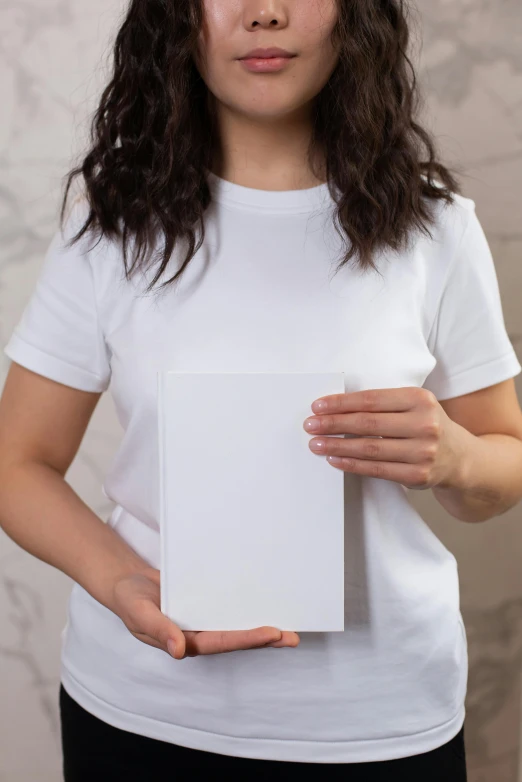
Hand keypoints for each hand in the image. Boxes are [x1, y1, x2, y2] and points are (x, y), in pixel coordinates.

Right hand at [112, 567, 300, 659]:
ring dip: (261, 626)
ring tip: (289, 627)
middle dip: (265, 639)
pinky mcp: (205, 604)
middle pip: (236, 638)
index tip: (272, 633)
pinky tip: (265, 603)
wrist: (127, 584)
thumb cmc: (130, 601)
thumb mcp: (139, 614)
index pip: (221, 642)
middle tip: (293, 637)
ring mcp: (202, 620)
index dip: (247, 638)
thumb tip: (179, 651)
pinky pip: (228, 608)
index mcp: (184, 641)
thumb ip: (160, 631)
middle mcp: (198, 633)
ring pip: (236, 625)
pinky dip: (246, 607)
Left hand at [303, 387, 463, 490]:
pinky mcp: (418, 475)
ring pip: (370, 448)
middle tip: (310, 425)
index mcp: (420, 399)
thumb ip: (383, 404)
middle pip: (368, 424)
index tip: (318, 406)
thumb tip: (335, 408)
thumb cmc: (426, 425)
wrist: (461, 458)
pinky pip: (377, 469)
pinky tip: (334, 459)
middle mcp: (424, 424)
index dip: (341, 403)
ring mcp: (423, 452)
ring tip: (316, 444)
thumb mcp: (414, 405)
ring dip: (337, 446)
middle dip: (333, 424)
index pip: (371, 400)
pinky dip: (352, 464)